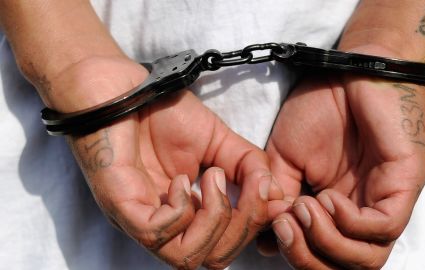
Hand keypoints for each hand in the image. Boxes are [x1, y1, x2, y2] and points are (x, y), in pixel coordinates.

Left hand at [50, 55, 281, 268]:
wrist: (121, 88)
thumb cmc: (163, 113)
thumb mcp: (219, 141)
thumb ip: (248, 166)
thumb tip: (275, 193)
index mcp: (186, 215)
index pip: (226, 246)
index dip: (255, 226)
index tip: (270, 191)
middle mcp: (164, 224)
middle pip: (212, 259)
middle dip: (242, 225)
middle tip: (245, 183)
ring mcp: (140, 218)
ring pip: (186, 258)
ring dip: (214, 218)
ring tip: (211, 177)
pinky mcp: (120, 205)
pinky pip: (155, 234)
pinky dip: (181, 209)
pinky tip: (181, 179)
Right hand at [263, 48, 424, 267]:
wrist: (344, 69)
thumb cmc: (319, 108)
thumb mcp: (285, 158)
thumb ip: (279, 197)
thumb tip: (267, 238)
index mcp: (335, 209)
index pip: (322, 255)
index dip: (294, 253)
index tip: (270, 229)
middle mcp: (362, 212)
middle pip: (344, 266)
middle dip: (307, 258)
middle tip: (283, 226)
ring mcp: (385, 201)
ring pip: (367, 258)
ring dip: (326, 243)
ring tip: (303, 208)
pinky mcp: (404, 184)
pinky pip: (383, 227)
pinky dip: (348, 223)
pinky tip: (327, 197)